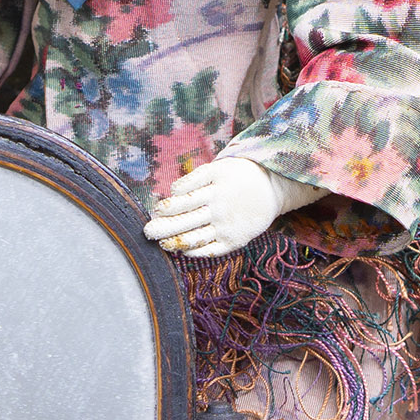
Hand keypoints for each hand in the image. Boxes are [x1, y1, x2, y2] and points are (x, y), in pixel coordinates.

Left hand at [143, 157, 320, 257]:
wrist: (272, 187)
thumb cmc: (237, 176)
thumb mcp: (219, 168)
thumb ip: (196, 181)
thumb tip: (170, 195)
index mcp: (215, 182)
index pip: (186, 195)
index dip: (169, 205)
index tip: (157, 209)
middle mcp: (220, 203)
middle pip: (185, 217)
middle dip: (162, 226)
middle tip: (147, 231)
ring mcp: (227, 223)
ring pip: (194, 235)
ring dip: (174, 240)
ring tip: (160, 242)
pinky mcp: (234, 240)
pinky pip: (210, 249)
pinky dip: (193, 251)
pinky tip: (181, 249)